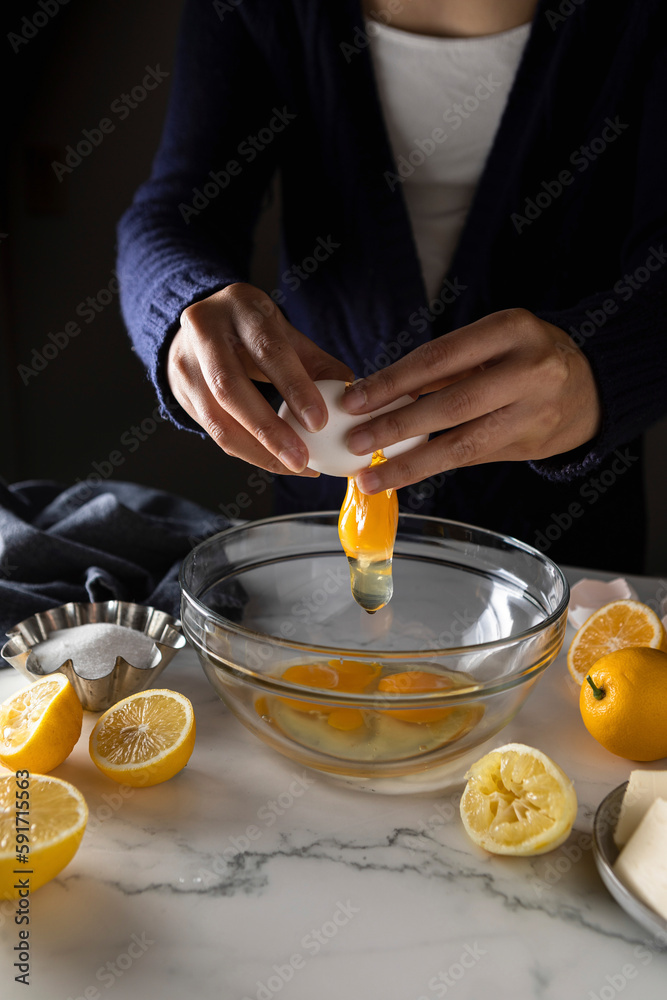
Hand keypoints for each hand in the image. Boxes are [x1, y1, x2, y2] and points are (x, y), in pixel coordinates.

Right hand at [167, 282, 353, 474]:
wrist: (200, 325)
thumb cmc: (252, 330)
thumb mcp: (283, 332)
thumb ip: (315, 362)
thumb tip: (350, 395)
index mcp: (239, 308)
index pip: (267, 350)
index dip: (294, 387)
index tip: (319, 422)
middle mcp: (204, 332)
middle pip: (230, 389)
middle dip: (269, 430)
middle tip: (302, 459)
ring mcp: (185, 364)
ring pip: (216, 419)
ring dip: (257, 450)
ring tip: (294, 466)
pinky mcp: (181, 393)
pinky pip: (214, 432)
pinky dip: (248, 451)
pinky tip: (276, 461)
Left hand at [341, 308, 601, 493]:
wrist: (591, 387)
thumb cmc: (525, 356)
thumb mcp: (493, 341)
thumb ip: (444, 365)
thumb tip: (377, 395)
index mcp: (511, 330)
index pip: (439, 357)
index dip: (393, 381)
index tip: (355, 399)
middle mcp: (529, 370)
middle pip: (452, 404)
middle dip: (396, 426)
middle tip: (356, 440)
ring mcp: (533, 412)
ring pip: (462, 444)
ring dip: (409, 464)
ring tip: (370, 478)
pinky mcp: (531, 446)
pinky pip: (471, 459)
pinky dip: (431, 468)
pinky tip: (400, 476)